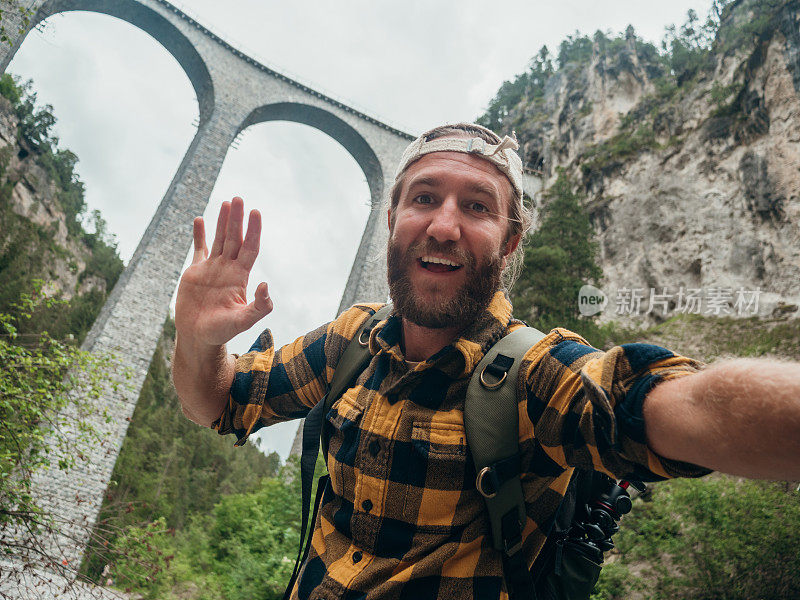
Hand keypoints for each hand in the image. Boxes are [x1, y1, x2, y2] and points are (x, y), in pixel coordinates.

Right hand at [174, 197, 272, 347]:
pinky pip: (199, 249)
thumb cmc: (222, 332)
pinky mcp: (195, 272)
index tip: (256, 212)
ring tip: (227, 202)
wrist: (198, 337)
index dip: (253, 231)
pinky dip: (199, 234)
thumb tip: (266, 285)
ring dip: (223, 221)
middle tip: (239, 198)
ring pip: (219, 239)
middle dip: (237, 219)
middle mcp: (228, 269)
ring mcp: (212, 268)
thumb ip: (259, 307)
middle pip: (234, 238)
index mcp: (240, 277)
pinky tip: (199, 219)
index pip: (250, 248)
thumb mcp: (243, 321)